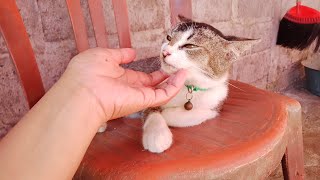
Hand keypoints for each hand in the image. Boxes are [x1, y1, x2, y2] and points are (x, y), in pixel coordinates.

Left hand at [63, 48, 186, 121]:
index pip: (139, 77)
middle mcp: (130, 88)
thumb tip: (132, 53)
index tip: (162, 64)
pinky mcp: (144, 100)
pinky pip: (163, 95)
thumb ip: (120, 55)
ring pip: (160, 91)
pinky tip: (182, 75)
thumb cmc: (88, 72)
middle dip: (164, 78)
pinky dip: (174, 86)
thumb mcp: (104, 55)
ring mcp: (137, 95)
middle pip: (152, 85)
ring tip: (184, 71)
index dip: (151, 73)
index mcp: (120, 78)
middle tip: (176, 69)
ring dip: (173, 81)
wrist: (82, 92)